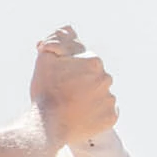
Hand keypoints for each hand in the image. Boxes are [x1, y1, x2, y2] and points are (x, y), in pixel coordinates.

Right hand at [32, 26, 115, 140]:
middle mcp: (106, 78)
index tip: (61, 81)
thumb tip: (69, 30)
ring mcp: (110, 99)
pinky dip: (96, 114)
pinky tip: (82, 116)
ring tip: (72, 107)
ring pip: (100, 95)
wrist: (48, 125)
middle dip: (82, 84)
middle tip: (65, 95)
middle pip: (94, 78)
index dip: (71, 71)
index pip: (84, 63)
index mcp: (94, 61)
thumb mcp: (45, 58)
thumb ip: (58, 39)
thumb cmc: (45, 91)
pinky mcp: (111, 118)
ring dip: (90, 99)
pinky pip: (106, 113)